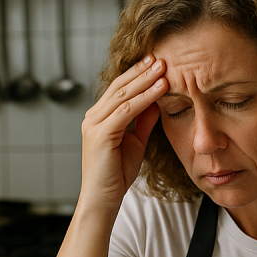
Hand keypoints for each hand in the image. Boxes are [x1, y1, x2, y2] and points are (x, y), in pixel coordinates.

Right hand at [79, 55, 166, 209]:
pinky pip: (126, 110)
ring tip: (163, 67)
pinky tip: (160, 89)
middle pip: (119, 86)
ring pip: (123, 95)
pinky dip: (144, 98)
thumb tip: (156, 101)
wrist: (103, 199)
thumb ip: (143, 121)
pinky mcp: (100, 134)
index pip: (119, 89)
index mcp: (99, 117)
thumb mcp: (135, 142)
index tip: (155, 62)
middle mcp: (93, 117)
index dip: (137, 74)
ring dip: (145, 80)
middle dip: (141, 71)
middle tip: (160, 56)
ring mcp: (94, 124)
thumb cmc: (116, 174)